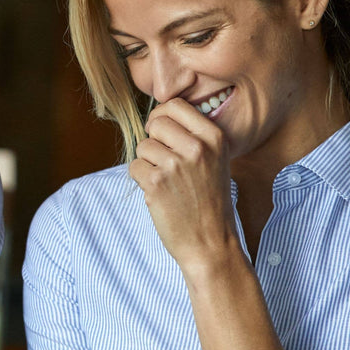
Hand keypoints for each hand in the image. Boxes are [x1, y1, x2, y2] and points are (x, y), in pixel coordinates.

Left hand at [127, 98, 236, 268]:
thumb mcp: (216, 161)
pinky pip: (134, 168)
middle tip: (163, 162)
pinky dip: (141, 181)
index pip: (176, 105)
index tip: (160, 131)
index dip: (161, 116)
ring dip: (148, 164)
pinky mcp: (156, 183)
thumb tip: (159, 116)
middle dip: (153, 141)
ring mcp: (175, 165)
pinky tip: (160, 195)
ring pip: (142, 147)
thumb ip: (193, 137)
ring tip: (167, 183)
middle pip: (155, 124)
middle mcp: (196, 148)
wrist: (211, 244)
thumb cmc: (210, 202)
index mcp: (214, 138)